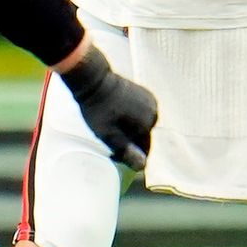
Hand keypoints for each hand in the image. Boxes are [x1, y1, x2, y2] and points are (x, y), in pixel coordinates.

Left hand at [61, 44, 157, 170]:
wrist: (93, 79)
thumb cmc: (97, 109)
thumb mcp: (108, 134)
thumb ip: (126, 151)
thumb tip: (143, 166)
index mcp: (147, 124)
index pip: (144, 150)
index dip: (128, 154)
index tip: (112, 151)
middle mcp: (154, 112)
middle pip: (143, 137)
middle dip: (130, 141)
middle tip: (109, 138)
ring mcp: (151, 101)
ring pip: (142, 126)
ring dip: (130, 129)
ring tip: (111, 125)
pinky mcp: (145, 94)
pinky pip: (141, 114)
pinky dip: (131, 118)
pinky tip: (117, 114)